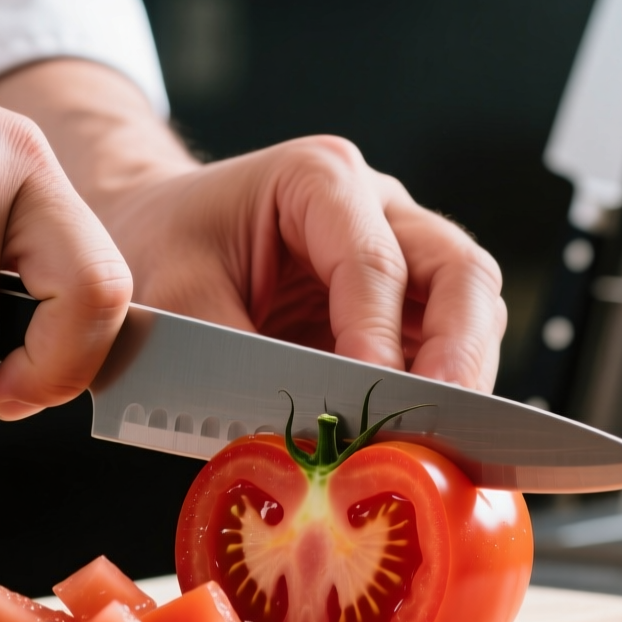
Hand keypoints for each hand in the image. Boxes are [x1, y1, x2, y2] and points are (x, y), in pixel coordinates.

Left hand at [0, 60, 506, 390]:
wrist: (149, 233)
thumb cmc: (160, 247)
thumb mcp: (174, 299)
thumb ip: (235, 361)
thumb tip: (297, 434)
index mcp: (319, 180)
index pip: (374, 263)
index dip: (378, 342)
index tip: (370, 406)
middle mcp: (377, 207)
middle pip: (460, 273)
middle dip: (459, 354)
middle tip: (443, 424)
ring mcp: (402, 252)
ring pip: (473, 308)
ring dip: (463, 376)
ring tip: (437, 440)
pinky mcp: (403, 305)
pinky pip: (449, 343)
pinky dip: (444, 391)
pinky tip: (421, 435)